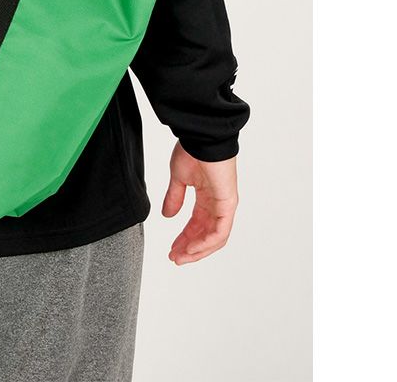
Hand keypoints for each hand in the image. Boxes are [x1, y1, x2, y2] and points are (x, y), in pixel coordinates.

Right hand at [162, 142, 237, 264]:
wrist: (202, 137)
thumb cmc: (192, 151)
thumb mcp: (178, 178)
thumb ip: (174, 197)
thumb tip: (168, 216)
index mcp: (206, 197)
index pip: (196, 225)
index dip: (184, 238)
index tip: (172, 249)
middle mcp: (217, 204)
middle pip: (206, 235)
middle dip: (190, 249)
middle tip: (175, 258)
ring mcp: (224, 205)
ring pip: (215, 238)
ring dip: (198, 250)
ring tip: (182, 257)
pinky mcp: (228, 205)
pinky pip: (220, 231)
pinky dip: (206, 242)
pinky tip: (192, 248)